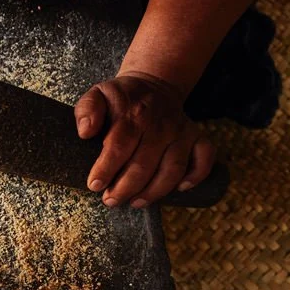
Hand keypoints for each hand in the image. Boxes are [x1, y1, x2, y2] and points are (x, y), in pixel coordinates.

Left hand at [74, 73, 215, 207]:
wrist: (154, 86)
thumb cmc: (122, 99)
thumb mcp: (98, 95)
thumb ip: (88, 110)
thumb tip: (85, 132)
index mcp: (134, 114)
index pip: (119, 145)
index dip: (106, 169)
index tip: (95, 185)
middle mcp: (161, 124)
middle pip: (144, 163)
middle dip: (126, 188)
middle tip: (111, 200)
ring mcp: (181, 131)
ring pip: (172, 168)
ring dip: (155, 191)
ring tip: (135, 202)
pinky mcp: (196, 137)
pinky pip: (203, 158)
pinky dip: (196, 175)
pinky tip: (181, 189)